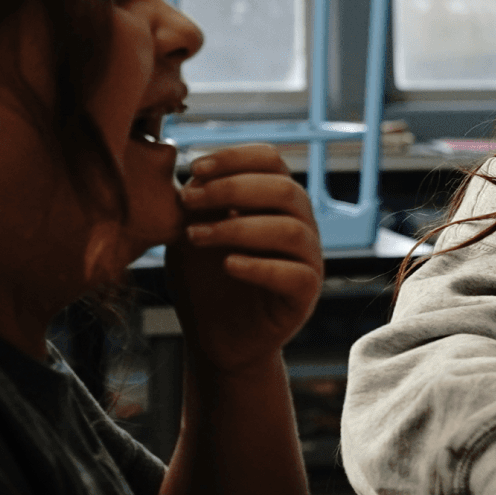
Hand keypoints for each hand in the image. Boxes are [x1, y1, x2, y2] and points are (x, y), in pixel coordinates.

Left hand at [169, 145, 323, 374]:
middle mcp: (299, 224)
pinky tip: (228, 265)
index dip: (235, 157)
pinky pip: (295, 275)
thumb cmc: (203, 280)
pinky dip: (259, 267)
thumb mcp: (191, 233)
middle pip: (285, 189)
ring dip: (239, 227)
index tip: (194, 168)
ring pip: (291, 230)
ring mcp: (307, 260)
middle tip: (188, 200)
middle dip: (232, 188)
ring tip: (196, 236)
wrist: (212, 336)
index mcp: (274, 201)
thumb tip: (194, 173)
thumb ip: (197, 204)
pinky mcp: (305, 295)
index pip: (271, 160)